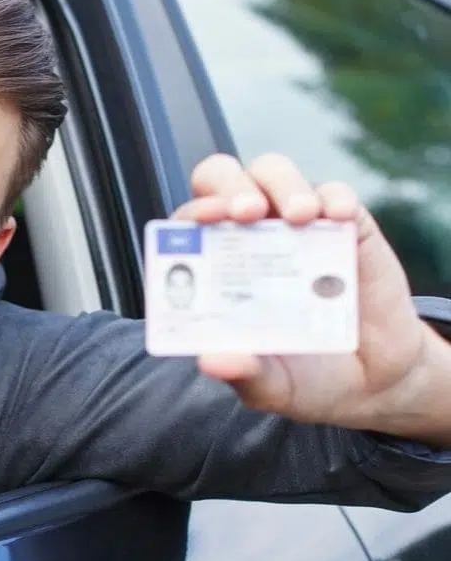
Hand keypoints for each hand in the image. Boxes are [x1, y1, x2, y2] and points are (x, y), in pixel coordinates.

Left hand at [173, 153, 450, 445]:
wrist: (371, 382)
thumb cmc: (303, 378)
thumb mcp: (271, 387)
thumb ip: (243, 373)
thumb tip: (212, 361)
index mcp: (216, 270)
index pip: (188, 226)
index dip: (190, 216)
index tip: (201, 221)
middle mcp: (248, 238)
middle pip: (223, 181)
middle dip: (229, 187)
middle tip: (246, 213)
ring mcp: (295, 227)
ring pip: (273, 173)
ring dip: (282, 186)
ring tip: (299, 216)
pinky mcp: (344, 228)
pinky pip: (335, 194)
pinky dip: (334, 198)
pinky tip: (337, 218)